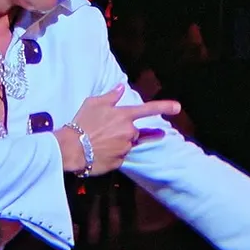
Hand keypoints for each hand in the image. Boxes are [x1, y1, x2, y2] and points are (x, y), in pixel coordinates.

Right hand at [54, 84, 179, 175]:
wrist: (72, 148)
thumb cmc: (81, 123)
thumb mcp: (92, 103)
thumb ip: (110, 96)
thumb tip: (121, 88)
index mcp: (124, 115)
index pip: (148, 109)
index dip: (164, 107)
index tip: (177, 107)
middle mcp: (129, 131)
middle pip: (134, 130)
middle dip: (124, 130)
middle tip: (104, 131)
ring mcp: (126, 147)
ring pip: (127, 143)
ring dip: (117, 142)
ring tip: (99, 141)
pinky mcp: (120, 161)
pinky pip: (120, 155)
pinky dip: (112, 153)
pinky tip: (99, 150)